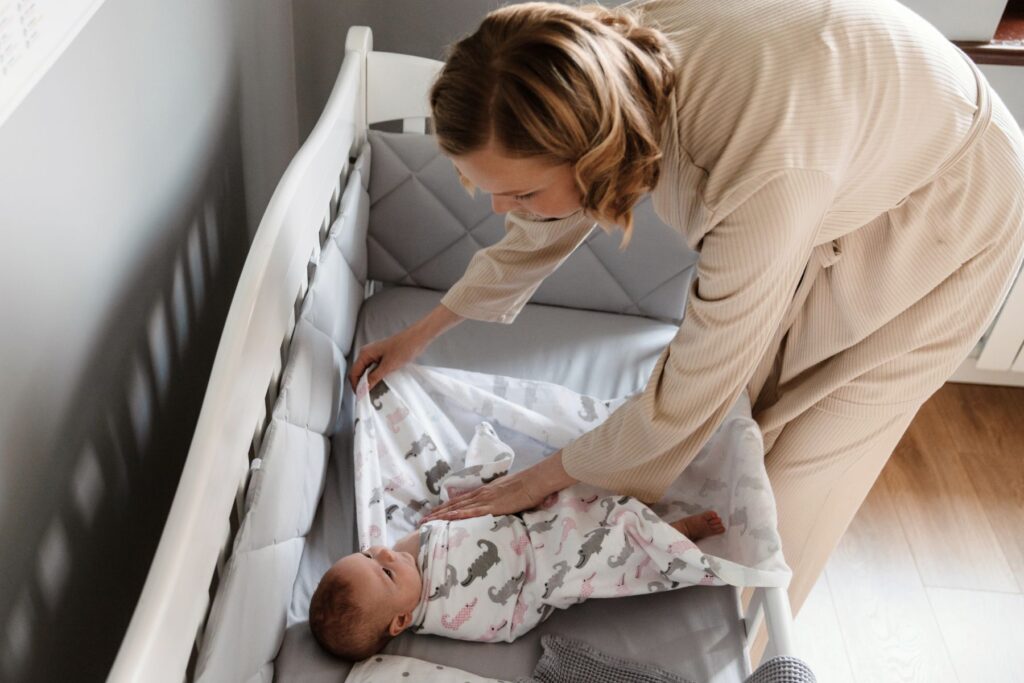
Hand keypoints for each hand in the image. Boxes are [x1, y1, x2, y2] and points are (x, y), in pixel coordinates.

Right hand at [348, 325, 428, 391]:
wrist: (417, 339)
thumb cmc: (404, 347)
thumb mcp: (388, 365)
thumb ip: (374, 377)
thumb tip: (364, 389)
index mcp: (365, 353)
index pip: (353, 373)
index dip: (356, 386)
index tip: (362, 397)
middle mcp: (367, 354)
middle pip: (359, 373)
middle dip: (363, 386)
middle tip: (369, 397)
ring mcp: (375, 356)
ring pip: (367, 373)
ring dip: (370, 383)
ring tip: (376, 393)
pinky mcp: (382, 359)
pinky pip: (375, 371)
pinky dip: (377, 379)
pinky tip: (383, 385)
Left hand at [419, 470, 544, 523]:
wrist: (534, 481)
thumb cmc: (526, 487)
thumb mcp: (508, 493)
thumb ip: (499, 500)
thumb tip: (496, 507)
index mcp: (484, 492)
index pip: (460, 501)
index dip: (446, 507)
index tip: (433, 513)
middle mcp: (481, 495)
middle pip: (454, 505)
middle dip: (438, 513)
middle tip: (422, 520)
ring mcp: (485, 500)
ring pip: (458, 509)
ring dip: (442, 515)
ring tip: (427, 522)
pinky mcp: (492, 507)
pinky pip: (471, 512)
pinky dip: (458, 516)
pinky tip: (447, 520)